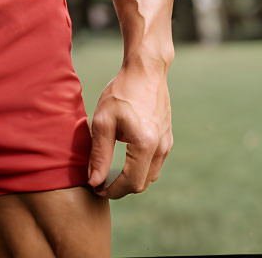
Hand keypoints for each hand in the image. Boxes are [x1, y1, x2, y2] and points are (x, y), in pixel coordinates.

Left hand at [87, 64, 171, 198]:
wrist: (145, 70)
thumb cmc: (122, 92)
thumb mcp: (103, 120)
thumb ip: (100, 153)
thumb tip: (94, 181)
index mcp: (145, 145)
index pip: (131, 183)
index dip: (112, 190)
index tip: (96, 188)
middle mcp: (161, 148)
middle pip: (142, 183)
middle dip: (121, 187)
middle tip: (100, 180)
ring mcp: (167, 142)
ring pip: (150, 174)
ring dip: (132, 178)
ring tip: (110, 169)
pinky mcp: (167, 136)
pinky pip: (155, 161)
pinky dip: (140, 166)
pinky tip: (124, 155)